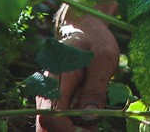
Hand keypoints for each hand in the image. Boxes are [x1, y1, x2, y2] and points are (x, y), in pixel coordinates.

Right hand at [35, 5, 120, 131]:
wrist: (82, 28)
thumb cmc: (95, 41)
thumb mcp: (104, 59)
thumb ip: (96, 88)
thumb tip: (90, 117)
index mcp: (57, 76)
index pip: (50, 113)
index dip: (67, 129)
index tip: (88, 130)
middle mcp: (46, 87)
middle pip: (45, 124)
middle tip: (92, 130)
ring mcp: (47, 94)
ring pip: (49, 124)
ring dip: (69, 129)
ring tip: (92, 125)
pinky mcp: (52, 98)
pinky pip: (55, 118)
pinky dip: (69, 124)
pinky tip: (86, 121)